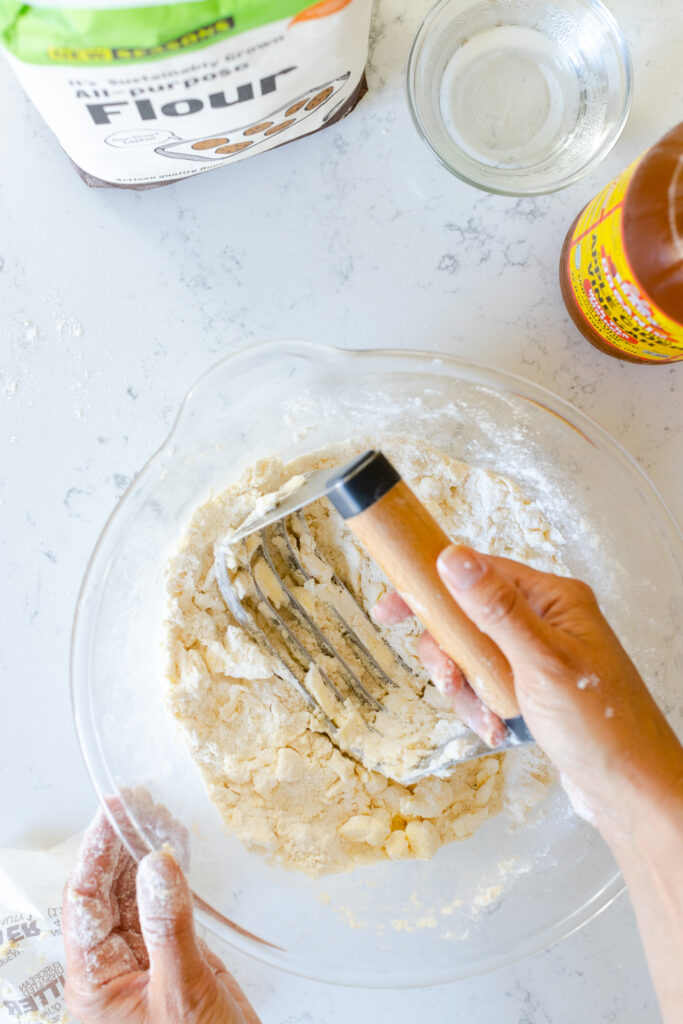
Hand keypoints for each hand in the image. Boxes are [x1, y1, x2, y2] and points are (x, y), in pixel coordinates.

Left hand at [63, 810, 260, 1023]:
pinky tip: (178, 848)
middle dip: (121, 843)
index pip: (84, 902)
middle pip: (106, 891)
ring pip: (136, 892)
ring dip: (147, 852)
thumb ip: (168, 925)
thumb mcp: (181, 991)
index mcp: (96, 984)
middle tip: (139, 801)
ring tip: (161, 816)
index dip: (95, 851)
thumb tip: (156, 864)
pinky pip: (165, 905)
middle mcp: (115, 968)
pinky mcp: (175, 956)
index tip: (112, 811)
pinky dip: (172, 873)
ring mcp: (145, 960)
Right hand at [374, 544, 678, 826]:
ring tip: (487, 714)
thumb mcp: (540, 661)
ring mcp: (536, 657)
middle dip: (451, 654)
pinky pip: (485, 687)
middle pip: (467, 618)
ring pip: (471, 657)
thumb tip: (454, 559)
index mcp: (553, 599)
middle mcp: (544, 621)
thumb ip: (495, 608)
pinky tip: (497, 727)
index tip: (393, 607)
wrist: (630, 792)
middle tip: (448, 677)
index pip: (478, 573)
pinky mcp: (530, 689)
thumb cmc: (604, 726)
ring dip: (467, 689)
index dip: (431, 587)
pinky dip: (482, 708)